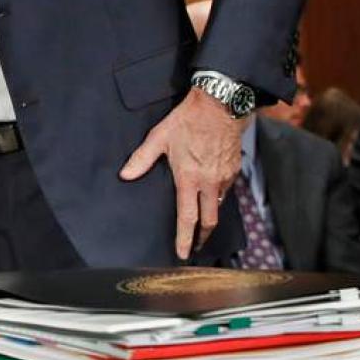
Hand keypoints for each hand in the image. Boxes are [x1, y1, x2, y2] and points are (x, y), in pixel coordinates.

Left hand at [120, 88, 247, 260]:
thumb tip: (125, 175)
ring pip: (219, 205)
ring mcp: (225, 177)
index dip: (185, 238)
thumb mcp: (159, 137)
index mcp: (189, 178)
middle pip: (209, 220)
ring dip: (209, 216)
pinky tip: (210, 195)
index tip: (183, 254)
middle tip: (194, 246)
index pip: (187, 217)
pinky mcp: (234, 169)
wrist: (221, 105)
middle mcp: (210, 183)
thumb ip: (142, 159)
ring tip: (200, 222)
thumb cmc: (187, 120)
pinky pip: (226, 191)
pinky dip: (217, 198)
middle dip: (201, 236)